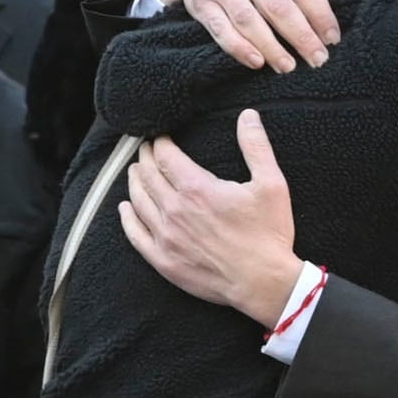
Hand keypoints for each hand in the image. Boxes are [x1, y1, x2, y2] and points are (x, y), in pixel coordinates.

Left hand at [119, 112, 302, 323]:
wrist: (264, 282)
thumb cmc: (269, 234)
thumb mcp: (271, 184)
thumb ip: (256, 147)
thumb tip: (248, 115)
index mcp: (197, 188)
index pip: (165, 157)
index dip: (159, 143)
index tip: (159, 138)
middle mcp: (174, 210)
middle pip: (148, 176)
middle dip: (145, 158)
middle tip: (145, 150)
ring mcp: (166, 237)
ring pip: (138, 201)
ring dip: (134, 182)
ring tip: (135, 171)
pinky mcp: (164, 260)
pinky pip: (135, 236)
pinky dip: (128, 218)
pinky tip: (126, 209)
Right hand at [162, 0, 341, 72]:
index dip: (321, 16)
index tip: (332, 39)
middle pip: (279, 8)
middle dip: (302, 38)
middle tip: (318, 59)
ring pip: (250, 22)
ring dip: (272, 48)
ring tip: (288, 67)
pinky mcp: (202, 4)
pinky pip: (221, 30)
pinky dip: (239, 48)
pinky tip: (257, 63)